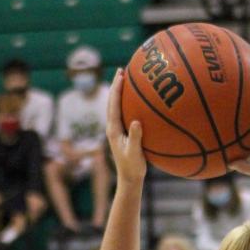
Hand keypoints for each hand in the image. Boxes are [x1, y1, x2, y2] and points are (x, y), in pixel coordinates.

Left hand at [106, 69, 147, 185]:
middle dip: (116, 86)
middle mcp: (112, 127)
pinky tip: (137, 101)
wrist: (129, 179)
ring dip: (120, 93)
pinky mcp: (122, 134)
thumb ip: (135, 138)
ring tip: (126, 80)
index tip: (120, 75)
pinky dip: (127, 103)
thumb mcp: (135, 154)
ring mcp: (117, 130)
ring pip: (116, 106)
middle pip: (112, 101)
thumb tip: (136, 122)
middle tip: (122, 71)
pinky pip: (123, 113)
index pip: (113, 104)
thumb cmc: (133, 168)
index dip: (116, 89)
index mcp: (113, 130)